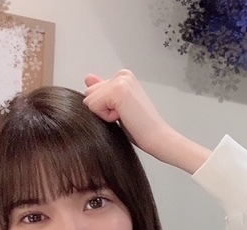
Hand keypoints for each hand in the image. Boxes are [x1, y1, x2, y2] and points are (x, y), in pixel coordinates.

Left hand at [83, 69, 209, 173]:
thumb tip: (88, 78)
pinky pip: (93, 107)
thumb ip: (103, 91)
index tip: (126, 113)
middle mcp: (122, 75)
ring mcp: (120, 81)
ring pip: (89, 100)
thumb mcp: (118, 107)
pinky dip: (106, 118)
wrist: (158, 138)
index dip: (105, 108)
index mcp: (123, 77)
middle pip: (89, 94)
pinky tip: (124, 118)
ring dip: (105, 115)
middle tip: (126, 116)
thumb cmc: (142, 128)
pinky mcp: (116, 90)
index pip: (93, 91)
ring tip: (125, 117)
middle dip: (103, 109)